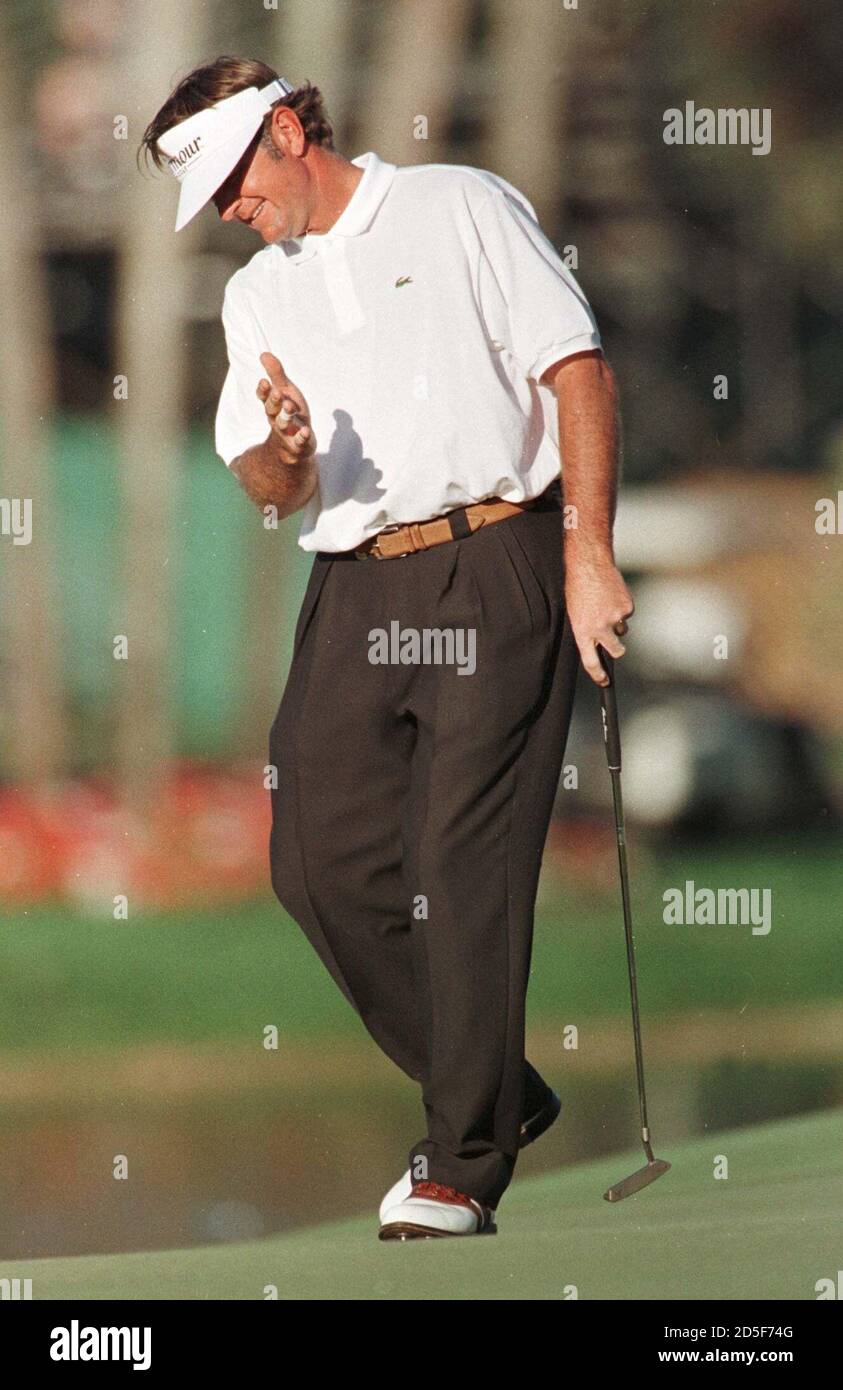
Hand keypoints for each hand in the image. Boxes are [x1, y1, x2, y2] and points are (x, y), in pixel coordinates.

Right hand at [256, 352, 314, 461]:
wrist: (294, 445)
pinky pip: (299, 441)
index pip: (264, 397)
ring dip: (286, 416)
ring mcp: (287, 432)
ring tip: (290, 407)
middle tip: (277, 393)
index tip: (264, 382)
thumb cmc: (290, 412)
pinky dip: (302, 437)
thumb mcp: (285, 391)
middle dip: (274, 401)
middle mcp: (277, 418)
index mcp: (273, 405)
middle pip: (272, 409)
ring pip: (283, 424)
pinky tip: (306, 432)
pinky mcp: (298, 444)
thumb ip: (276, 374)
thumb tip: (263, 353)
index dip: (263, 391)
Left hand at [564, 558, 633, 685]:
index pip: (591, 662)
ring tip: (605, 604)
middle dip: (617, 650)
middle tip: (614, 643)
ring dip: (617, 622)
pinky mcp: (627, 607)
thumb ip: (586, 630)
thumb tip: (598, 644)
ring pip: (622, 629)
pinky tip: (612, 595)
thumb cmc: (577, 588)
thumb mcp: (574, 614)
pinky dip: (621, 607)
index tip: (604, 681)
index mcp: (582, 632)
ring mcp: (616, 618)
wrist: (589, 565)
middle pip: (617, 651)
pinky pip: (627, 614)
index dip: (598, 675)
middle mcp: (600, 628)